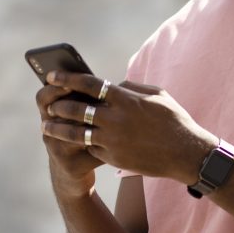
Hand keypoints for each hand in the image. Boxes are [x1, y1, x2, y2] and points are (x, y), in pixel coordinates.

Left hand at [42, 71, 217, 185]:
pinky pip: (90, 148)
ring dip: (58, 128)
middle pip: (76, 108)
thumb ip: (130, 87)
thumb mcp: (156, 95)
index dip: (67, 78)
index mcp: (125, 98)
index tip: (52, 75)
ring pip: (76, 133)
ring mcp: (113, 140)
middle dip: (58, 104)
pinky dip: (81, 143)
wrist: (186, 153)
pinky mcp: (113, 157)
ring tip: (47, 126)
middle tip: (48, 103)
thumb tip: (112, 84)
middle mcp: (116, 118)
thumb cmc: (174, 120)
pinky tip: (72, 140)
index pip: (88, 84)